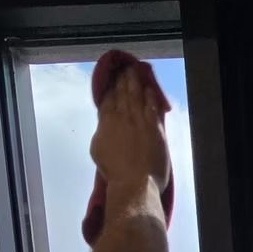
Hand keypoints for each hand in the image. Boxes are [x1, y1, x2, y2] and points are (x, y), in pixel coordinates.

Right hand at [89, 67, 170, 195]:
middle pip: (122, 93)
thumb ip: (102, 132)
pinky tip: (149, 89)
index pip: (108, 100)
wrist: (134, 182)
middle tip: (124, 69)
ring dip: (135, 82)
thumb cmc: (114, 172)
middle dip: (122, 80)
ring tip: (134, 72)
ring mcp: (139, 121)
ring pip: (137, 96)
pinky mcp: (154, 128)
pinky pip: (152, 107)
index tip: (111, 79)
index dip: (110, 88)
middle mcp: (122, 117)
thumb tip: (105, 124)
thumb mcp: (98, 149)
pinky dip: (150, 96)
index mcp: (106, 122)